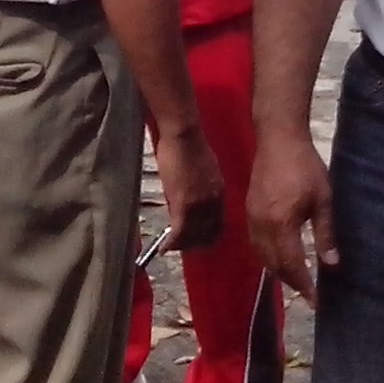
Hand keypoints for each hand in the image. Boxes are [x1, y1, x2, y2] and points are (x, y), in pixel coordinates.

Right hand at [153, 125, 223, 252]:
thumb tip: (196, 198)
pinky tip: (164, 247)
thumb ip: (204, 187)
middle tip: (182, 246)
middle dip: (195, 243)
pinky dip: (171, 243)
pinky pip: (179, 232)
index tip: (198, 239)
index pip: (219, 224)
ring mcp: (199, 205)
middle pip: (207, 234)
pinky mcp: (183, 204)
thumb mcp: (205, 170)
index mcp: (219, 192)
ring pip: (192, 236)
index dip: (208, 236)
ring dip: (181, 244)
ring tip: (171, 246)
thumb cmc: (190, 146)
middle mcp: (214, 202)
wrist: (184, 135)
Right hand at [248, 129, 336, 303]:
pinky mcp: (249, 211)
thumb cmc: (306, 167)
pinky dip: (267, 256)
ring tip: (296, 278)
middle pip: (274, 265)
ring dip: (278, 271)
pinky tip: (279, 256)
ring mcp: (252, 218)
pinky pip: (256, 243)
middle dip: (291, 282)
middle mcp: (262, 226)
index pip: (291, 265)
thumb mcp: (323, 199)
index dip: (304, 286)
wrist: (279, 139)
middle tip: (308, 292)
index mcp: (281, 224)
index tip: (316, 301)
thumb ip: (325, 233)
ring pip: (262, 256)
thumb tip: (331, 264)